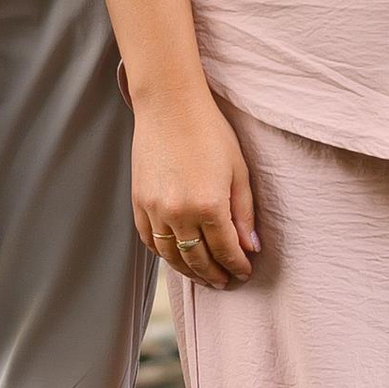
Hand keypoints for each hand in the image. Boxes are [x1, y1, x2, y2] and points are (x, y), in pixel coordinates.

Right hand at [131, 85, 258, 286]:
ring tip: (203, 277)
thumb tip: (250, 248)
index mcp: (208, 205)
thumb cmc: (210, 132)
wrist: (169, 105)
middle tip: (225, 282)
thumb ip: (244, 212)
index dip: (236, 265)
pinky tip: (176, 258)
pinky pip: (149, 240)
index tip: (244, 272)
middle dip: (214, 274)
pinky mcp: (138, 203)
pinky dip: (164, 254)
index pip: (225, 250)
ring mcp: (154, 210)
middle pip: (198, 259)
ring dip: (189, 271)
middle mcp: (178, 213)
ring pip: (171, 256)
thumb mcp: (238, 170)